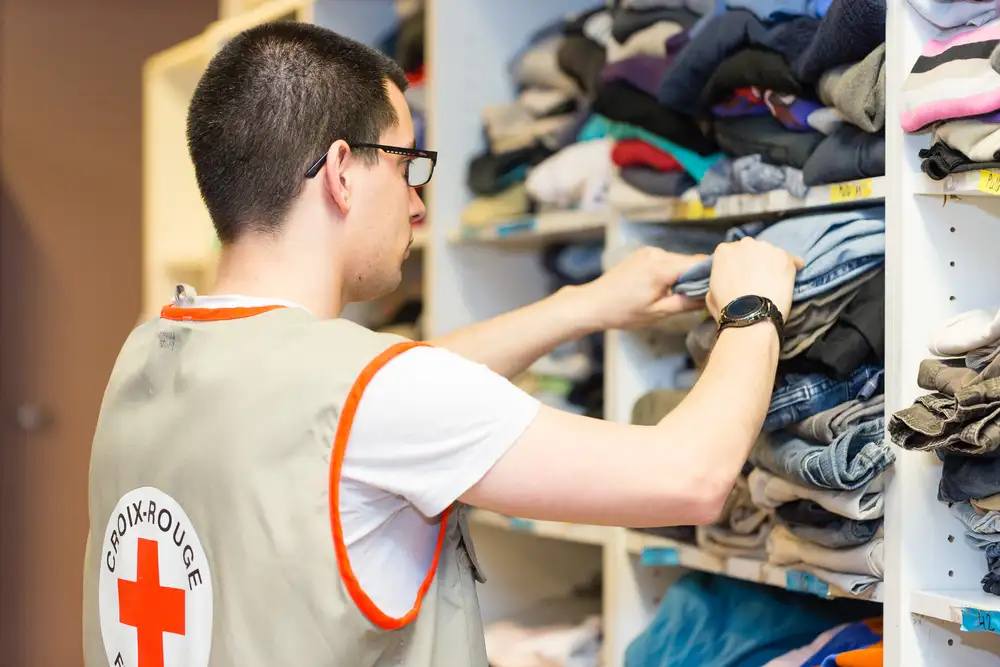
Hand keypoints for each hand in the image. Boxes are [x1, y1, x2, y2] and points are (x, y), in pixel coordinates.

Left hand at [579, 246, 707, 330]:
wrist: (593, 303)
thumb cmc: (622, 311)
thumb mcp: (658, 313)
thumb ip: (686, 303)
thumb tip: (709, 298)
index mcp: (661, 267)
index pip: (699, 263)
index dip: (712, 274)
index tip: (721, 287)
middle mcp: (657, 254)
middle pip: (689, 262)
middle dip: (697, 277)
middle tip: (704, 296)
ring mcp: (649, 252)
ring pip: (678, 262)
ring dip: (683, 276)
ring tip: (682, 296)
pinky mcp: (643, 255)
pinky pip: (666, 261)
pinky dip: (671, 273)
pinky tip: (667, 288)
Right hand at [705, 237, 802, 322]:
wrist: (751, 316)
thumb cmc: (729, 309)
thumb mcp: (710, 294)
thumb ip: (718, 279)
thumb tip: (724, 280)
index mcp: (723, 251)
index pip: (732, 252)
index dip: (738, 264)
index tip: (742, 274)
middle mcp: (744, 244)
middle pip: (752, 249)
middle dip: (755, 261)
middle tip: (757, 279)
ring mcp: (765, 248)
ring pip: (770, 254)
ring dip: (771, 264)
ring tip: (773, 282)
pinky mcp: (783, 256)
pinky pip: (791, 259)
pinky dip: (792, 267)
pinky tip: (789, 279)